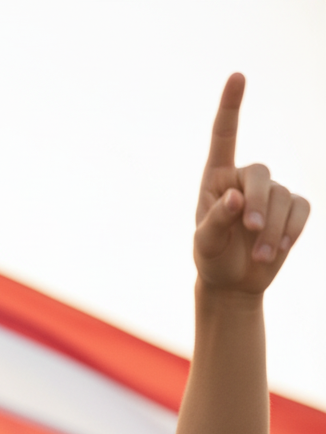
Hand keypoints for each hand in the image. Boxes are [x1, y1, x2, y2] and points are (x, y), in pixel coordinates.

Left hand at [194, 73, 309, 295]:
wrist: (233, 283)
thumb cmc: (212, 258)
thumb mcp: (205, 243)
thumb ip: (216, 220)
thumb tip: (235, 198)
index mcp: (217, 178)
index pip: (224, 137)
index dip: (231, 106)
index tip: (238, 76)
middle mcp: (245, 179)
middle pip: (261, 173)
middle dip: (259, 203)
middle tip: (251, 230)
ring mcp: (271, 192)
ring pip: (283, 197)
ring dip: (273, 230)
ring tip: (260, 256)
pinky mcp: (291, 209)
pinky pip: (301, 209)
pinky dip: (292, 230)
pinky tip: (278, 249)